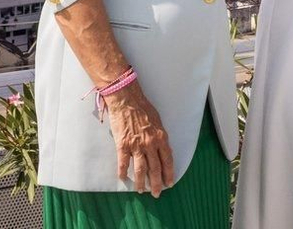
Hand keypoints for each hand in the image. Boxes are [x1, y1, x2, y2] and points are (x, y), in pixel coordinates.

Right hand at [106, 81, 174, 197]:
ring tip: (141, 190)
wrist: (127, 100)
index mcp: (161, 137)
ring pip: (140, 169)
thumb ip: (160, 136)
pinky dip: (123, 172)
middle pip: (155, 168)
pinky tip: (123, 179)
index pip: (167, 160)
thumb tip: (162, 148)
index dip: (169, 173)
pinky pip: (123, 163)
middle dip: (157, 183)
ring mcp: (136, 145)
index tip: (169, 183)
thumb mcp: (158, 122)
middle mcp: (150, 143)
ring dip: (141, 182)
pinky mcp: (123, 145)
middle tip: (157, 193)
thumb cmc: (143, 109)